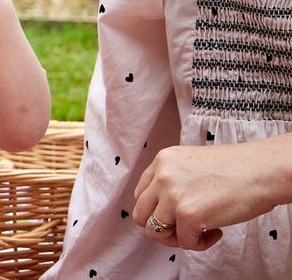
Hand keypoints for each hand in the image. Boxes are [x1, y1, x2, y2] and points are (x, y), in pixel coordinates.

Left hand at [132, 142, 279, 249]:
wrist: (262, 171)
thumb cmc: (236, 170)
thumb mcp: (191, 165)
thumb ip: (172, 181)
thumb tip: (162, 212)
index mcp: (162, 160)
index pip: (142, 194)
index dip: (157, 210)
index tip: (176, 214)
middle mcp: (162, 176)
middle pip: (141, 214)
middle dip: (161, 227)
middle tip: (184, 229)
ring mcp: (172, 195)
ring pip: (154, 231)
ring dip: (176, 238)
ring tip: (199, 232)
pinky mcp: (188, 215)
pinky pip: (183, 243)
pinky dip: (199, 244)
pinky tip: (216, 232)